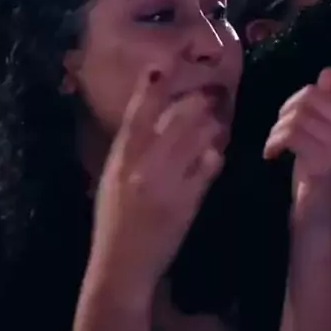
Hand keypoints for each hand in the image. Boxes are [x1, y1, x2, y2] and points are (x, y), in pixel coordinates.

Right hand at [90, 67, 224, 297]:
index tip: (162, 66)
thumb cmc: (113, 221)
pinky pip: (205, 171)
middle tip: (211, 92)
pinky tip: (218, 152)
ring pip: (194, 142)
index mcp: (120, 159)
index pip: (136, 115)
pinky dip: (214, 158)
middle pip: (173, 123)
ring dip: (210, 127)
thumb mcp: (111, 181)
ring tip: (219, 118)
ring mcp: (165, 184)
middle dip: (195, 104)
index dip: (150, 89)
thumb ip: (129, 153)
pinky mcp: (185, 203)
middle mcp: (141, 166)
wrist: (122, 264)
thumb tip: (150, 125)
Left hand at [264, 27, 330, 221]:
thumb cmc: (318, 169)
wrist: (318, 210)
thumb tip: (327, 73)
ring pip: (298, 114)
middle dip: (288, 108)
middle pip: (311, 96)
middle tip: (281, 126)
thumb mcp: (322, 133)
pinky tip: (272, 154)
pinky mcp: (326, 159)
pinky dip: (275, 141)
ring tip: (277, 145)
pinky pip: (292, 133)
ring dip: (279, 128)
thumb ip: (330, 104)